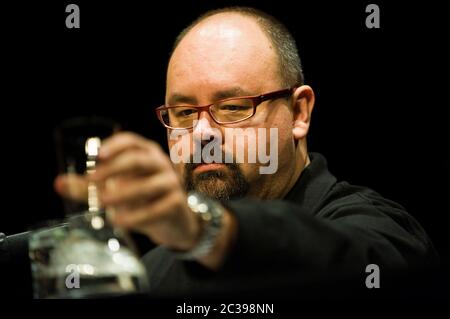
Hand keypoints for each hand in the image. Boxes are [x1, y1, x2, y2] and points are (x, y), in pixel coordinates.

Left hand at [90, 132, 202, 250]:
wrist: (173, 222)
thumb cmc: (141, 199)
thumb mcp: (115, 189)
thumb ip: (89, 188)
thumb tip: (58, 183)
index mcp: (146, 153)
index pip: (131, 142)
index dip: (114, 145)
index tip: (97, 155)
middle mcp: (161, 163)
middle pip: (138, 160)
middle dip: (113, 169)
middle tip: (91, 180)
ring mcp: (171, 183)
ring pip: (147, 186)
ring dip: (123, 194)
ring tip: (103, 203)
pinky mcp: (177, 203)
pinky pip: (156, 209)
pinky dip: (137, 216)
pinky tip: (121, 222)